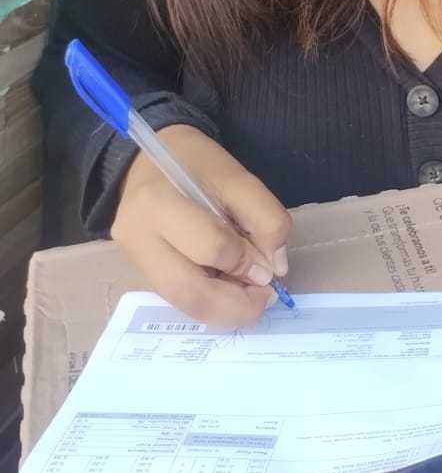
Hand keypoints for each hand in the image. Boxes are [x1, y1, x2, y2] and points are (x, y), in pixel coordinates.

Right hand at [111, 124, 291, 326]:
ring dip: (225, 310)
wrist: (145, 162)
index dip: (249, 262)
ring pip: (184, 305)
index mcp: (159, 204)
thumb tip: (275, 269)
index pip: (212, 248)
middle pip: (191, 293)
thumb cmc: (194, 164)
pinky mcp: (142, 275)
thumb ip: (265, 218)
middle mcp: (138, 240)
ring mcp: (136, 262)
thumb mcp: (237, 177)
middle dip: (237, 306)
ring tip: (251, 297)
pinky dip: (212, 302)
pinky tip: (229, 289)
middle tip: (266, 298)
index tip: (270, 263)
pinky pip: (180, 300)